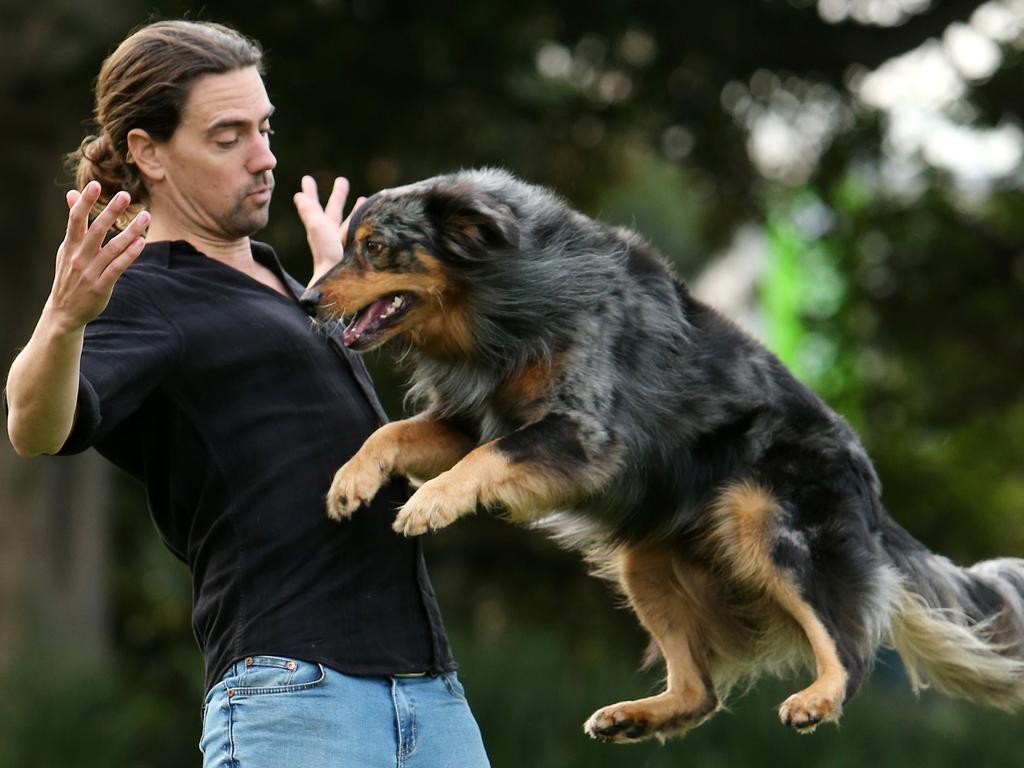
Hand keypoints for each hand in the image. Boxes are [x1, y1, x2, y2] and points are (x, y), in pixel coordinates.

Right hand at [46, 181, 148, 331]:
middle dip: (111, 212)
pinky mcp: (101, 286)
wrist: (64, 311)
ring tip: (146, 216)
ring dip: (130, 232)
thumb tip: (72, 194)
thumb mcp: (67, 248)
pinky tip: (141, 242)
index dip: (84, 202)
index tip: (94, 184)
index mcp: (69, 245)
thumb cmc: (69, 275)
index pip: (75, 219)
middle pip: (96, 230)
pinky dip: (130, 254)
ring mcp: (90, 272)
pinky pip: (117, 267)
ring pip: (112, 248)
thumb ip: (74, 223)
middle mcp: (78, 257)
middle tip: (125, 195)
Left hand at [293, 175, 366, 284]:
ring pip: (350, 221)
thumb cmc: (327, 252)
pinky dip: (366, 222)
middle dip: (338, 196)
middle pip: (333, 210)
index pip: (313, 206)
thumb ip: (309, 212)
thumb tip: (298, 197)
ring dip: (355, 209)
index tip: (307, 179)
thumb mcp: (316, 228)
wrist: (339, 279)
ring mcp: (344, 242)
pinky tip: (373, 218)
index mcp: (318, 227)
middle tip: (342, 180)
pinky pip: (361, 230)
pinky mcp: (356, 248)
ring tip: (363, 198)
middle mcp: (331, 234)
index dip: (310, 193)